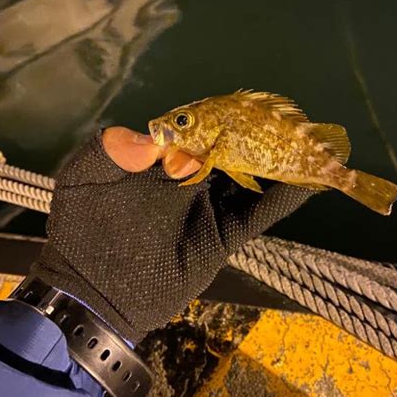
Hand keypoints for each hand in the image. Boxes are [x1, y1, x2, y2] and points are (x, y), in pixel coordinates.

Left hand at [31, 127, 314, 342]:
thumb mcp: (85, 180)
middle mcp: (192, 177)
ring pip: (253, 177)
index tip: (252, 103)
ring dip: (279, 160)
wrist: (96, 292)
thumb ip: (116, 150)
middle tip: (294, 118)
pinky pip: (257, 213)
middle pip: (234, 148)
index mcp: (163, 159)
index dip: (226, 115)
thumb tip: (157, 138)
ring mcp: (211, 206)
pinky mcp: (225, 235)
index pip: (202, 128)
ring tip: (311, 142)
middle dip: (261, 134)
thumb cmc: (87, 230)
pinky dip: (282, 197)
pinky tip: (308, 180)